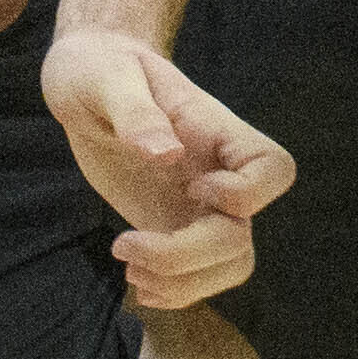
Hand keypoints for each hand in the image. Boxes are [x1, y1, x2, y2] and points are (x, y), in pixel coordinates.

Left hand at [44, 30, 290, 311]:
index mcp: (215, 130)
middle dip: (186, 257)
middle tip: (123, 247)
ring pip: (229, 265)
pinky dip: (174, 291)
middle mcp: (218, 172)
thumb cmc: (98, 67)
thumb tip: (166, 153)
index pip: (273, 169)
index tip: (193, 187)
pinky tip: (136, 282)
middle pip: (240, 236)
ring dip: (183, 284)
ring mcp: (199, 205)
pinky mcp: (174, 226)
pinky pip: (198, 276)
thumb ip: (135, 112)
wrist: (84, 82)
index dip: (246, 195)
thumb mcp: (105, 77)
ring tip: (129, 267)